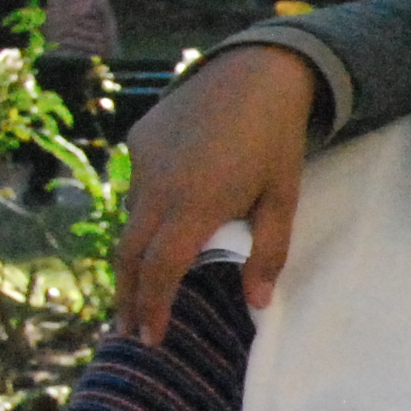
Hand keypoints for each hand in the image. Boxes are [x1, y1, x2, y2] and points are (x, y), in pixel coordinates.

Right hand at [115, 46, 322, 342]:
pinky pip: (137, 187)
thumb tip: (257, 304)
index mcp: (196, 205)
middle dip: (128, 297)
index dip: (152, 307)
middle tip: (127, 332)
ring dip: (133, 259)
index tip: (150, 338)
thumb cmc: (276, 142)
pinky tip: (158, 229)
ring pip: (131, 220)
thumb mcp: (283, 200)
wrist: (255, 73)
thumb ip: (269, 254)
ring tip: (138, 292)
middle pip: (130, 254)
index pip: (161, 270)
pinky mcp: (138, 141)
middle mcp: (159, 185)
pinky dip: (144, 215)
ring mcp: (143, 161)